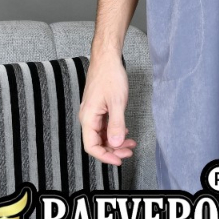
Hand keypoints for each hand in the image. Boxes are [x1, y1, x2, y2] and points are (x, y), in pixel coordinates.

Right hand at [79, 49, 137, 165]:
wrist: (107, 58)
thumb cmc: (110, 76)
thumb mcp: (117, 102)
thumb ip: (116, 125)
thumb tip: (115, 144)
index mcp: (88, 118)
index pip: (92, 146)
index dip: (105, 156)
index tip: (119, 160)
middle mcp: (88, 117)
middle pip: (97, 142)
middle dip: (113, 150)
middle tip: (129, 152)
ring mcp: (93, 112)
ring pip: (102, 134)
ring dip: (115, 141)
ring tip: (131, 143)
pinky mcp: (98, 108)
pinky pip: (104, 125)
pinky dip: (114, 131)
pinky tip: (125, 132)